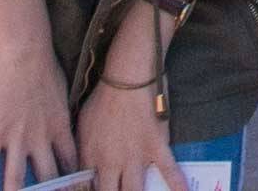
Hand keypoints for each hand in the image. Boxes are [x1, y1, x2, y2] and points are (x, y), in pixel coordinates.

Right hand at [0, 37, 81, 190]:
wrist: (26, 51)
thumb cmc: (45, 65)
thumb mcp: (62, 94)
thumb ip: (60, 114)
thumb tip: (61, 122)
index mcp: (60, 129)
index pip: (71, 164)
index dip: (73, 181)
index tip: (74, 189)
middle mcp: (41, 139)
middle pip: (48, 178)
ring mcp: (17, 138)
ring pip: (16, 179)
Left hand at [79, 67, 188, 190]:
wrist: (127, 77)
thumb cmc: (103, 98)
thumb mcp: (82, 126)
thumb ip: (82, 152)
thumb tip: (81, 169)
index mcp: (91, 157)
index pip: (87, 188)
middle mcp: (112, 163)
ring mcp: (136, 156)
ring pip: (135, 190)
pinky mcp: (156, 147)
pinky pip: (169, 170)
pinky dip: (176, 184)